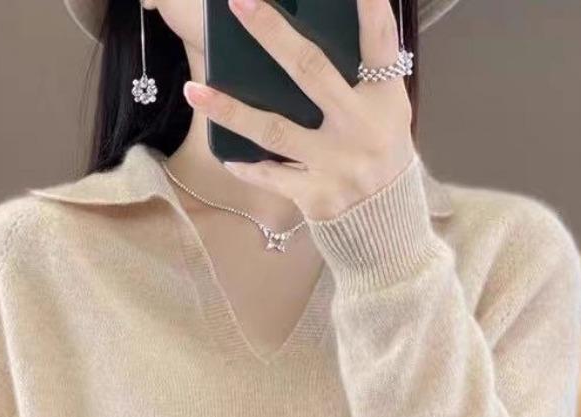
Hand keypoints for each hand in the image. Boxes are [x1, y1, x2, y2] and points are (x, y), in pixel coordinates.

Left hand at [183, 0, 417, 221]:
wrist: (386, 229)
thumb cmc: (380, 160)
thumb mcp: (385, 117)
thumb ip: (359, 83)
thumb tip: (298, 48)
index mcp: (384, 101)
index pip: (380, 43)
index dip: (369, 8)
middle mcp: (362, 128)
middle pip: (310, 71)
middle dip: (272, 33)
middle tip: (239, 2)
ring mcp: (337, 164)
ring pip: (274, 129)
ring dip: (229, 110)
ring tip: (193, 91)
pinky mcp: (317, 196)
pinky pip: (271, 176)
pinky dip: (248, 168)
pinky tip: (227, 158)